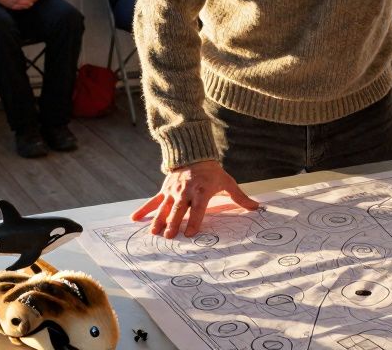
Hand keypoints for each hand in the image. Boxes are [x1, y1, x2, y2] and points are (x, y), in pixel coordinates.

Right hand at [131, 161, 259, 237]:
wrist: (194, 155)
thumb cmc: (212, 172)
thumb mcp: (227, 181)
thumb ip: (239, 197)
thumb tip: (256, 208)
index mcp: (201, 191)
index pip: (198, 208)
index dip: (194, 220)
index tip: (190, 232)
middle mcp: (185, 191)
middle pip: (179, 209)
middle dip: (173, 222)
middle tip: (169, 236)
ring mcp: (173, 191)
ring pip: (165, 207)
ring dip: (158, 219)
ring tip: (153, 232)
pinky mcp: (164, 190)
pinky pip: (153, 201)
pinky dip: (144, 209)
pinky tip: (134, 218)